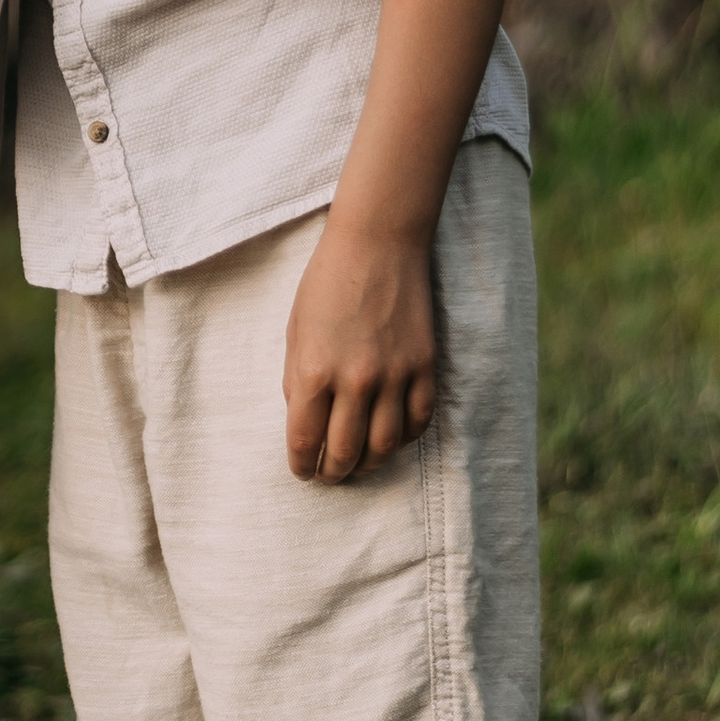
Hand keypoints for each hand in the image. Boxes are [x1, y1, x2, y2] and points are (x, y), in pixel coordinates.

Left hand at [282, 219, 437, 481]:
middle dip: (332, 473)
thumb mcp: (295, 331)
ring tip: (358, 464)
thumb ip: (297, 380)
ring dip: (368, 464)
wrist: (377, 244)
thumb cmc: (326, 284)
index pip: (305, 440)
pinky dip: (405, 438)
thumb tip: (305, 421)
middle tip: (328, 476)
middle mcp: (354, 381)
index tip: (301, 471)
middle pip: (345, 453)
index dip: (301, 464)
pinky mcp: (424, 367)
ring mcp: (394, 376)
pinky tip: (392, 438)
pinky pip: (418, 421)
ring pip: (384, 446)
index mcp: (313, 371)